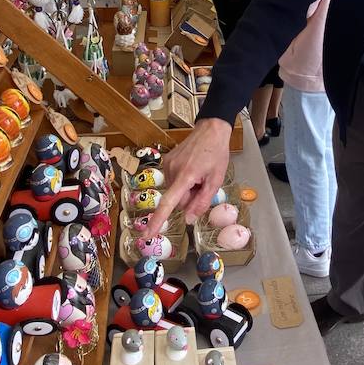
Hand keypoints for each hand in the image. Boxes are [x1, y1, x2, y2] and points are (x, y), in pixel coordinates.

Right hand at [144, 119, 231, 237]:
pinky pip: (172, 181)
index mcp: (185, 176)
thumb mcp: (215, 180)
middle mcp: (171, 170)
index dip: (157, 220)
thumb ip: (201, 202)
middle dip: (188, 198)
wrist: (210, 130)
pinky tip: (192, 170)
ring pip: (174, 192)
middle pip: (176, 200)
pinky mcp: (165, 161)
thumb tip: (187, 220)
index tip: (147, 234)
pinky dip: (182, 181)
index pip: (168, 203)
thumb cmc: (216, 154)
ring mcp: (167, 165)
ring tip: (198, 174)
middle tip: (202, 185)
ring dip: (186, 189)